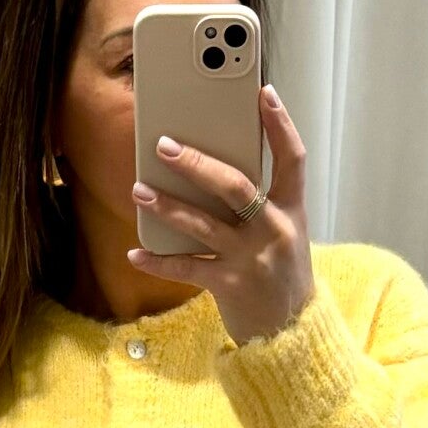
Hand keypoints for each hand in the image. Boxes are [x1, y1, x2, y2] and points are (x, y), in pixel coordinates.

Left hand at [128, 83, 314, 345]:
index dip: (280, 125)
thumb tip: (210, 168)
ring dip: (168, 205)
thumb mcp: (283, 234)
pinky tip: (134, 252)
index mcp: (292, 212)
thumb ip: (259, 203)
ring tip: (139, 190)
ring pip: (204, 224)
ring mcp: (252, 259)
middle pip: (236, 186)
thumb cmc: (281, 275)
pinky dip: (158, 260)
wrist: (292, 335)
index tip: (262, 93)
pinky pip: (187, 268)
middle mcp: (274, 231)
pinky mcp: (230, 286)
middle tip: (164, 145)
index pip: (293, 159)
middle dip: (197, 164)